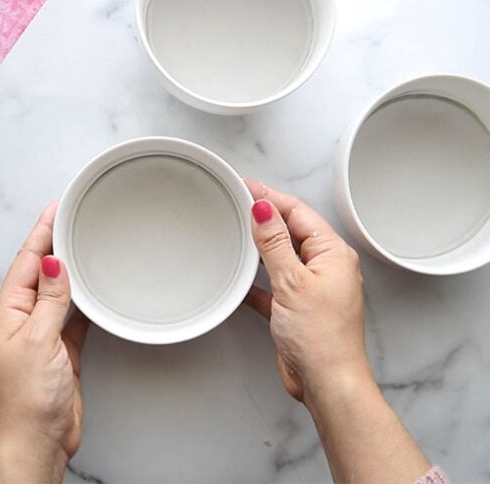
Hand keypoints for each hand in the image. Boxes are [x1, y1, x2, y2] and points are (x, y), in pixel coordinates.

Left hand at [0, 201, 88, 483]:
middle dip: (55, 242)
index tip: (57, 207)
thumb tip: (53, 263)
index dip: (43, 232)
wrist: (40, 439)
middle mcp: (23, 318)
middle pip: (41, 270)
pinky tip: (93, 285)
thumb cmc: (29, 399)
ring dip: (70, 266)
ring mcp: (42, 332)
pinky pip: (73, 312)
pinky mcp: (61, 346)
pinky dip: (83, 296)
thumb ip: (49, 301)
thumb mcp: (39, 341)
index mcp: (8, 311)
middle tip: (74, 216)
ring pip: (59, 289)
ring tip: (84, 242)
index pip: (27, 261)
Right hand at [244, 181, 431, 482]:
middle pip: (291, 231)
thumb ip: (275, 243)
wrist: (326, 382)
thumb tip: (263, 209)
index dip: (271, 198)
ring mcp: (311, 288)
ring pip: (282, 257)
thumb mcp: (292, 281)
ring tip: (237, 233)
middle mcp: (325, 267)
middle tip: (237, 203)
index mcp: (332, 254)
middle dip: (266, 217)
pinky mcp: (297, 308)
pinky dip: (257, 282)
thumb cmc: (321, 336)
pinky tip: (240, 280)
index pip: (298, 213)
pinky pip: (274, 286)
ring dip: (261, 247)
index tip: (246, 186)